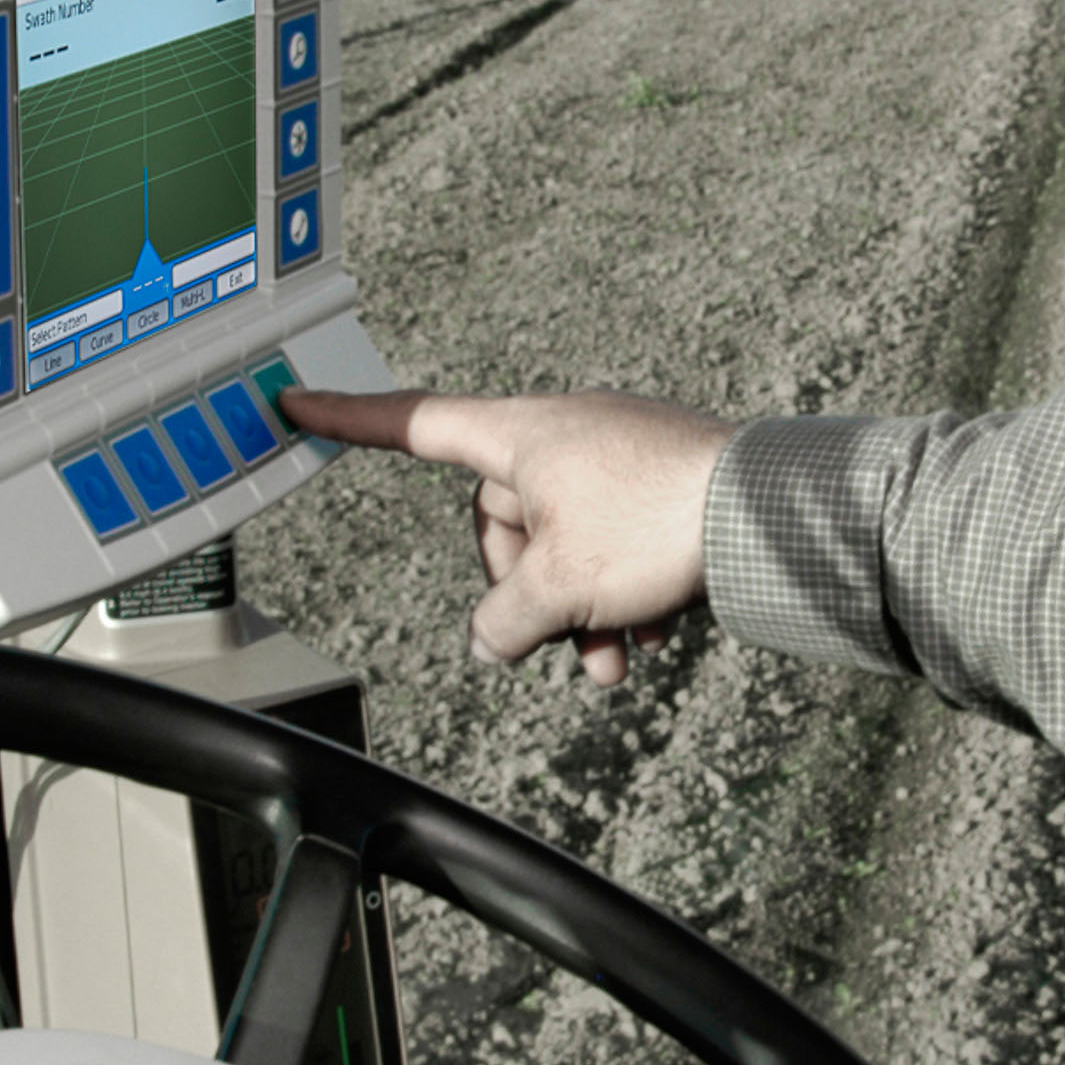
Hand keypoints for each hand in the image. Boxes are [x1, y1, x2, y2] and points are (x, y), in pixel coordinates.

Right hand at [282, 385, 730, 685]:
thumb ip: (503, 620)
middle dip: (525, 594)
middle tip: (562, 640)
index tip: (294, 405)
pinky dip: (622, 594)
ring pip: (563, 546)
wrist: (770, 511)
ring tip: (620, 659)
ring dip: (581, 612)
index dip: (348, 421)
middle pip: (500, 522)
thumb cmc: (660, 523)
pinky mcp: (658, 482)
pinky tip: (656, 635)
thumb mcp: (559, 587)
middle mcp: (561, 433)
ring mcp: (613, 455)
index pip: (411, 424)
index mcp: (518, 435)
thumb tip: (491, 641)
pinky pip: (613, 544)